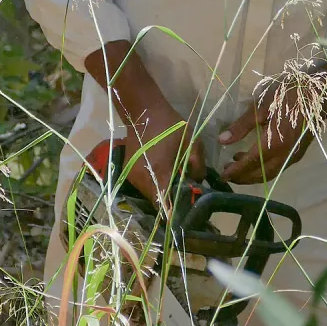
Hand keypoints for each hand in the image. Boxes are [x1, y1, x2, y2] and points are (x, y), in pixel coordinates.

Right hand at [84, 42, 203, 205]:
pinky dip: (155, 187)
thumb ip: (198, 166)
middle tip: (187, 198)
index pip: (166, 205)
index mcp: (157, 173)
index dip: (177, 212)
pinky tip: (165, 178)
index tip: (189, 214)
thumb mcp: (192, 143)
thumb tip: (198, 184)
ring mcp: (132, 177)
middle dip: (172, 203)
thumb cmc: (170, 126)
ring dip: (163, 194)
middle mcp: (141, 180)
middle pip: (158, 203)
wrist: (143, 111)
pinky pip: (144, 187)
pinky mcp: (128, 173)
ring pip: (150, 196)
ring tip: (177, 187)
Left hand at [218, 54, 326, 184]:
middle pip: (260, 174)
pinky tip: (254, 157)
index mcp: (273, 143)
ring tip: (236, 165)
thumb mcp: (262, 107)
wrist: (321, 94)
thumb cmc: (290, 95)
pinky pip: (278, 167)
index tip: (221, 175)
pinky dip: (264, 168)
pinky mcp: (298, 152)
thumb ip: (242, 126)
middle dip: (242, 178)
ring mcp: (293, 155)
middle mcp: (284, 155)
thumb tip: (222, 140)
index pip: (249, 164)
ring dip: (253, 174)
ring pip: (270, 173)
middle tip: (226, 175)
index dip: (234, 171)